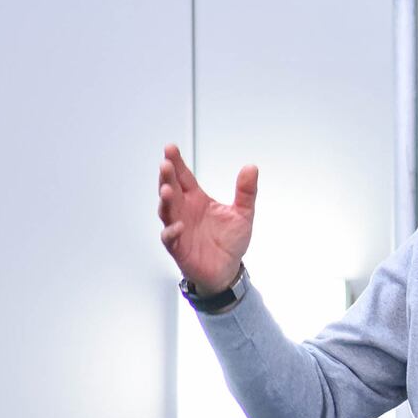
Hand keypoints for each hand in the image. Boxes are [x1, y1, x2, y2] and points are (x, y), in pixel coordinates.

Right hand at [156, 144, 257, 293]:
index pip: (183, 177)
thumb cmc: (229, 241)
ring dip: (165, 201)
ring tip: (166, 190)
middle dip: (167, 177)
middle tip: (166, 164)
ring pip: (167, 211)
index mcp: (197, 199)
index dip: (176, 163)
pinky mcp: (179, 247)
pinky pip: (170, 238)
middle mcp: (184, 211)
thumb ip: (246, 192)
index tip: (171, 148)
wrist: (227, 269)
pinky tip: (177, 226)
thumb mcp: (243, 214)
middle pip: (171, 190)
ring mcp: (179, 228)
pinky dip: (171, 232)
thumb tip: (251, 168)